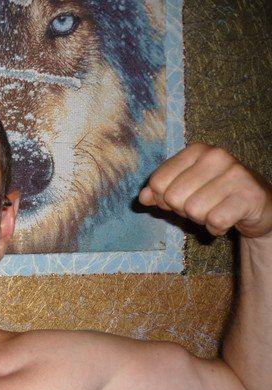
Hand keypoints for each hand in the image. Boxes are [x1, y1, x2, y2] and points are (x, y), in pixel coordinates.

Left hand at [138, 143, 271, 237]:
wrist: (256, 206)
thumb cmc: (213, 195)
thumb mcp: (183, 189)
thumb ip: (159, 191)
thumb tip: (142, 198)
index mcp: (196, 151)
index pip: (157, 182)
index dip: (163, 199)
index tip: (181, 198)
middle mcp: (216, 156)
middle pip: (173, 198)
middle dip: (183, 210)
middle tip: (201, 206)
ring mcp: (236, 174)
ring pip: (194, 211)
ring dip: (201, 219)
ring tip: (214, 210)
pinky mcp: (249, 196)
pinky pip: (215, 221)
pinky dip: (216, 228)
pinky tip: (226, 220)